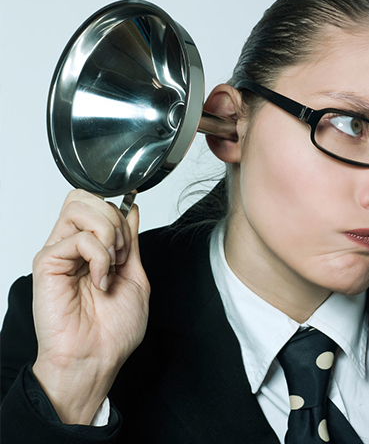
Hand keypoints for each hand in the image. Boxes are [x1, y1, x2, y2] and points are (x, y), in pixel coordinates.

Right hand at [31, 189, 149, 423]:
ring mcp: (58, 253)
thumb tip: (132, 210)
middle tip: (121, 254)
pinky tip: (100, 279)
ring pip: (78, 206)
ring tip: (111, 263)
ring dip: (107, 232)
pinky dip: (99, 256)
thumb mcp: (135, 275)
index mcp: (92, 248)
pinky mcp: (47, 264)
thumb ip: (131, 241)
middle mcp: (72, 246)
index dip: (119, 214)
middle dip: (114, 219)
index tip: (129, 245)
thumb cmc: (113, 329)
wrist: (97, 358)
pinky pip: (77, 238)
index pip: (98, 203)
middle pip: (85, 197)